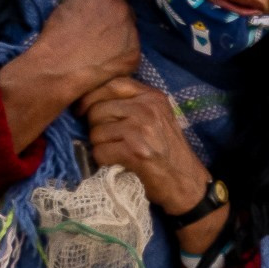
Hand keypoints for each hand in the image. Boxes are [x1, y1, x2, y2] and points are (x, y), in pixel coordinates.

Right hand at [33, 0, 137, 96]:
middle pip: (127, 11)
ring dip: (121, 37)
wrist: (58, 69)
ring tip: (102, 49)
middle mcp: (122, 10)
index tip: (110, 5)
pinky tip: (106, 61)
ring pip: (131, 32)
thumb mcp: (66, 6)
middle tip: (102, 32)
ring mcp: (131, 34)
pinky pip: (131, 52)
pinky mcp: (134, 55)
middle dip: (117, 18)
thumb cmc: (56, 37)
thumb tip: (95, 1)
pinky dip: (122, 56)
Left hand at [78, 78, 219, 247]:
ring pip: (96, 131)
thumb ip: (131, 103)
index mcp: (152, 96)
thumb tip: (90, 99)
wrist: (186, 183)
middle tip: (106, 140)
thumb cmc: (167, 152)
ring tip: (115, 153)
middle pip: (98, 109)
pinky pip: (100, 151)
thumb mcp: (156, 118)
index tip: (82, 110)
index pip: (112, 84)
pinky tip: (116, 163)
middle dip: (94, 127)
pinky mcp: (134, 151)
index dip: (91, 96)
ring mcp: (142, 128)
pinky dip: (102, 160)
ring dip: (99, 146)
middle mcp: (148, 108)